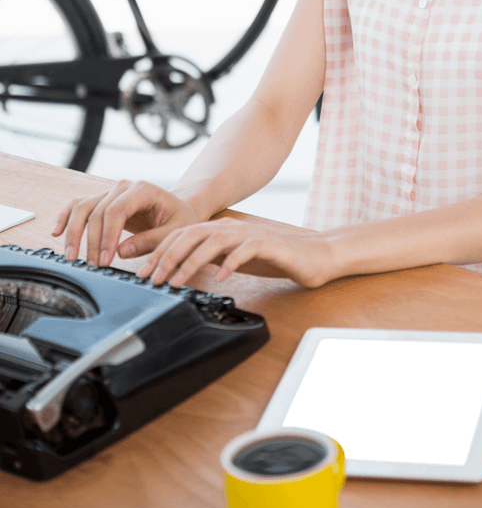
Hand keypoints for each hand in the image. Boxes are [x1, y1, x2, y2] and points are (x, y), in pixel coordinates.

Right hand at [52, 179, 204, 266]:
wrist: (178, 209)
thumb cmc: (180, 219)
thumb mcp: (175, 231)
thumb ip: (152, 240)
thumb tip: (122, 251)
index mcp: (143, 189)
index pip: (116, 210)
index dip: (107, 236)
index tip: (105, 260)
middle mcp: (123, 186)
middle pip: (97, 211)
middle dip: (91, 241)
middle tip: (92, 265)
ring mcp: (111, 191)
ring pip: (83, 207)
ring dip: (73, 232)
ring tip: (71, 256)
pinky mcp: (102, 199)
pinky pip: (78, 205)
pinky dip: (65, 217)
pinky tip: (56, 232)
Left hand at [135, 216, 333, 289]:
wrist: (312, 256)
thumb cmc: (273, 258)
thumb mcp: (232, 259)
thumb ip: (209, 259)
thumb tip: (176, 269)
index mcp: (221, 230)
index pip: (183, 235)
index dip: (160, 251)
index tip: (142, 270)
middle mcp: (233, 228)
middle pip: (192, 235)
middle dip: (168, 256)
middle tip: (152, 277)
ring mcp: (251, 234)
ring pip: (214, 241)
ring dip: (191, 261)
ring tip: (177, 280)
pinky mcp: (269, 244)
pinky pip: (245, 250)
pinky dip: (230, 262)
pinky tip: (220, 277)